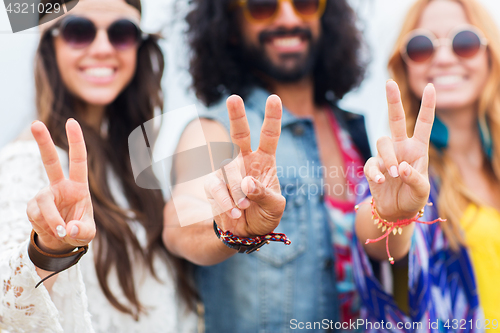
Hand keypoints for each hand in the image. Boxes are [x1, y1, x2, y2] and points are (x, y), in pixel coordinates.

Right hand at [27, 119, 94, 253]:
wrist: (60, 241)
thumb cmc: (78, 230)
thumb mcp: (87, 233)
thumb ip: (82, 231)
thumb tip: (68, 228)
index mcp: (78, 186)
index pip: (78, 160)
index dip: (76, 141)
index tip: (72, 122)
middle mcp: (60, 186)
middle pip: (50, 161)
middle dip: (43, 142)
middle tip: (35, 123)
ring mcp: (44, 195)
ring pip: (44, 203)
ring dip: (52, 220)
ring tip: (61, 232)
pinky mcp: (32, 206)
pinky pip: (36, 216)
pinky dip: (45, 226)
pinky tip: (50, 230)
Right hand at [204, 95, 285, 237]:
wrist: (245, 233)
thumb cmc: (264, 215)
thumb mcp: (274, 207)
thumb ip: (264, 194)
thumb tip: (247, 184)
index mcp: (265, 160)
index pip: (269, 135)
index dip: (272, 117)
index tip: (274, 98)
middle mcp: (245, 160)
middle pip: (239, 134)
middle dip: (237, 115)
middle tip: (233, 98)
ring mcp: (227, 171)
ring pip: (228, 167)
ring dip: (237, 188)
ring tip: (244, 207)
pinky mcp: (213, 184)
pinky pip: (216, 186)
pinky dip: (225, 200)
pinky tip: (234, 211)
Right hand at [364, 80, 435, 220]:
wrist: (395, 211)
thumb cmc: (413, 198)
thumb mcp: (421, 191)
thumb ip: (415, 179)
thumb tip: (401, 168)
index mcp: (418, 149)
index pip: (423, 123)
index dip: (428, 105)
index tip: (430, 86)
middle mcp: (401, 147)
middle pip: (395, 118)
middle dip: (392, 100)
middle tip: (389, 82)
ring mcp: (385, 156)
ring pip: (382, 142)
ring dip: (390, 158)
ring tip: (396, 175)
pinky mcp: (373, 167)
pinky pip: (372, 163)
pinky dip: (377, 172)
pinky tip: (383, 182)